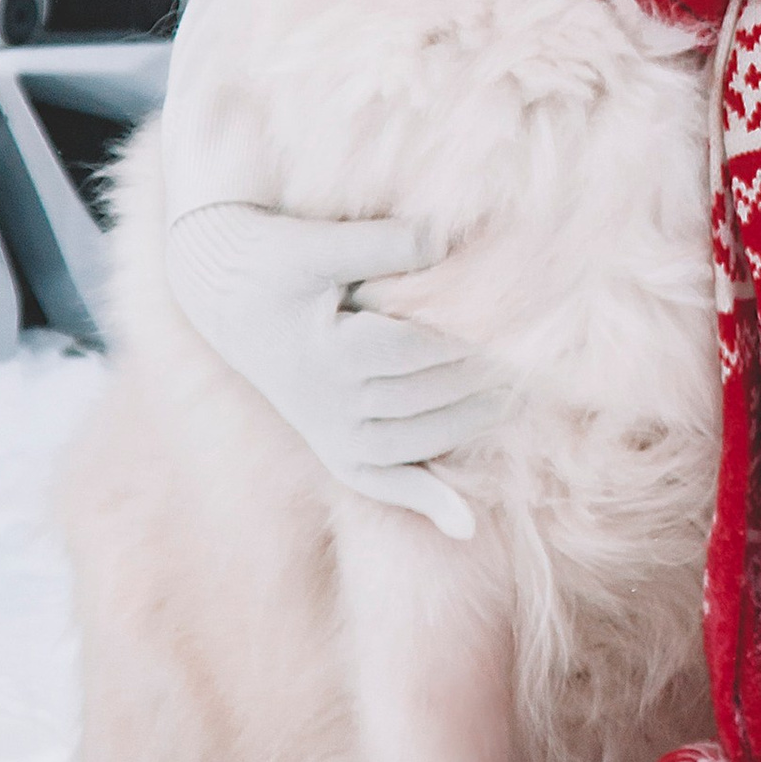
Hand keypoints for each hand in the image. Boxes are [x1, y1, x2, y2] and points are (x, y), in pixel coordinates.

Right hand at [165, 202, 496, 536]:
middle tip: (539, 359)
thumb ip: (383, 244)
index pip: (420, 351)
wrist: (221, 295)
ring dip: (469, 424)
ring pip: (416, 438)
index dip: (471, 338)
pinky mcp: (330, 443)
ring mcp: (329, 430)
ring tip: (519, 398)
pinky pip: (378, 481)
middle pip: (427, 396)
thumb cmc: (274, 260)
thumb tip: (445, 236)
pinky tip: (466, 526)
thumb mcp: (319, 245)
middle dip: (482, 378)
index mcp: (331, 352)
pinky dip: (422, 500)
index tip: (520, 320)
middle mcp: (329, 402)